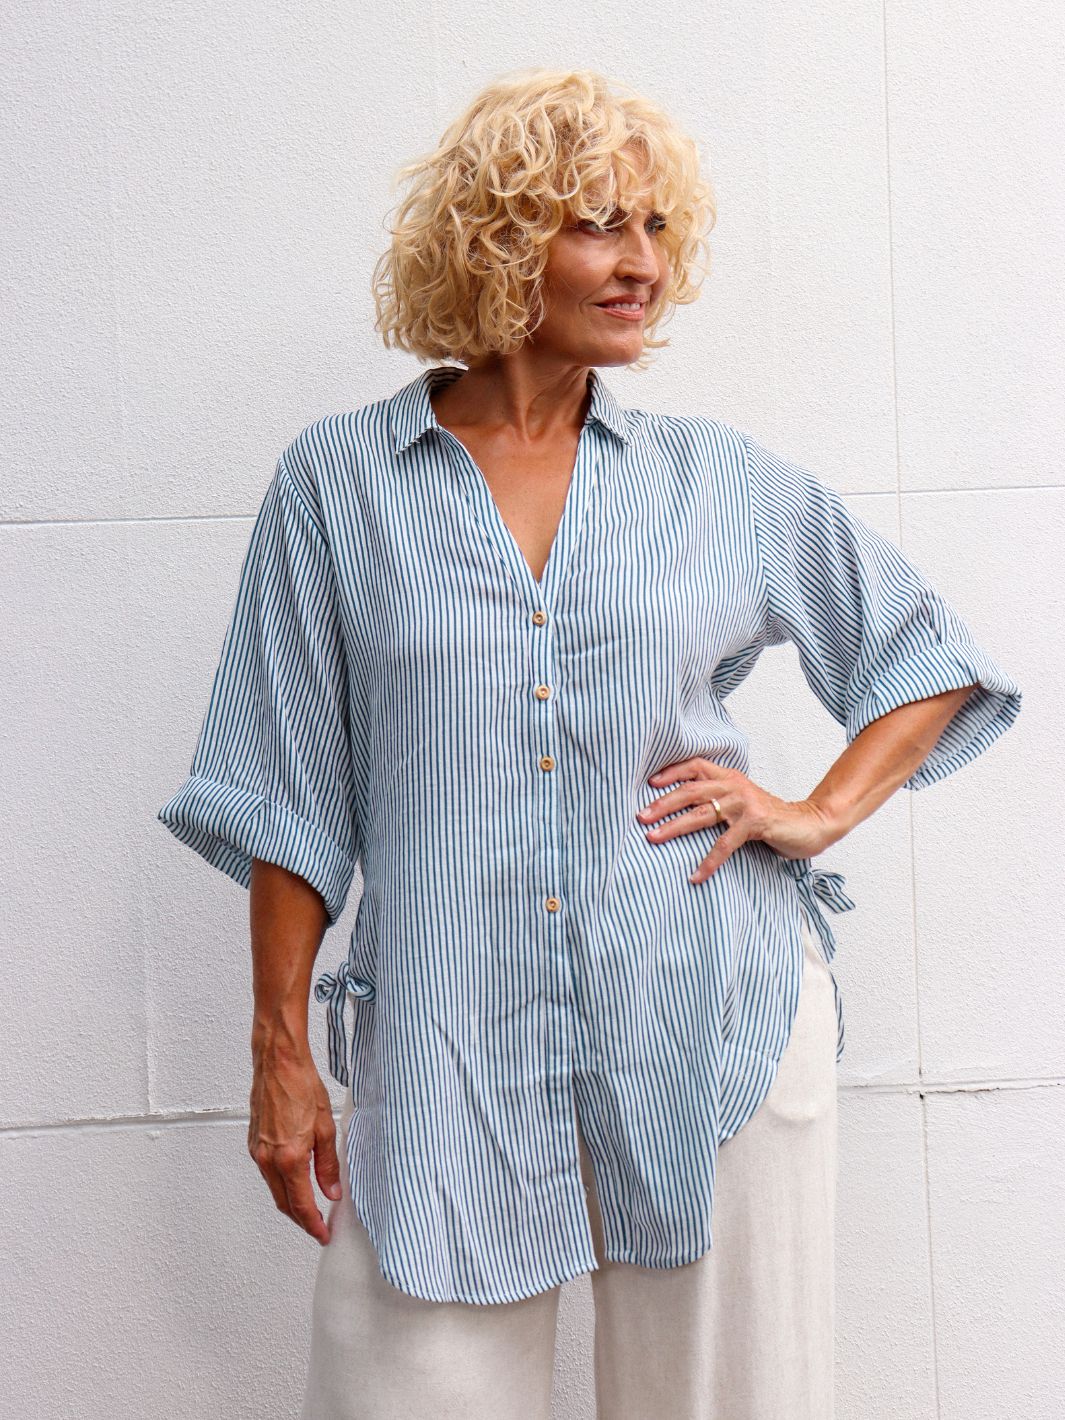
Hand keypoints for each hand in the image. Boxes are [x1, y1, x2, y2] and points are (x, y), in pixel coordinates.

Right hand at [248, 1053, 342, 1244]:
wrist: (278, 1062)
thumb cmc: (302, 1086)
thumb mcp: (326, 1127)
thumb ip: (328, 1165)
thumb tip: (332, 1190)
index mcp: (289, 1158)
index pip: (301, 1205)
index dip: (313, 1224)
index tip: (323, 1234)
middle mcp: (268, 1159)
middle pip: (284, 1203)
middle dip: (301, 1219)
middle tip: (318, 1226)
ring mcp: (257, 1152)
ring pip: (274, 1189)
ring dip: (290, 1202)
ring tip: (310, 1206)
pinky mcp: (253, 1143)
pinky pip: (267, 1173)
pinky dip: (280, 1183)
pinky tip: (294, 1180)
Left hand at [637, 756, 838, 884]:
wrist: (809, 824)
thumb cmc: (770, 817)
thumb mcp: (741, 802)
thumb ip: (719, 800)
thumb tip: (682, 810)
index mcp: (730, 777)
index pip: (695, 766)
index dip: (671, 772)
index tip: (648, 783)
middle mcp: (735, 785)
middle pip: (691, 790)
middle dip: (662, 803)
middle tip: (640, 816)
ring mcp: (745, 804)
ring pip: (701, 814)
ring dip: (674, 827)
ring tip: (653, 838)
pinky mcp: (756, 823)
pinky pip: (725, 844)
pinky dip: (708, 861)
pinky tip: (695, 875)